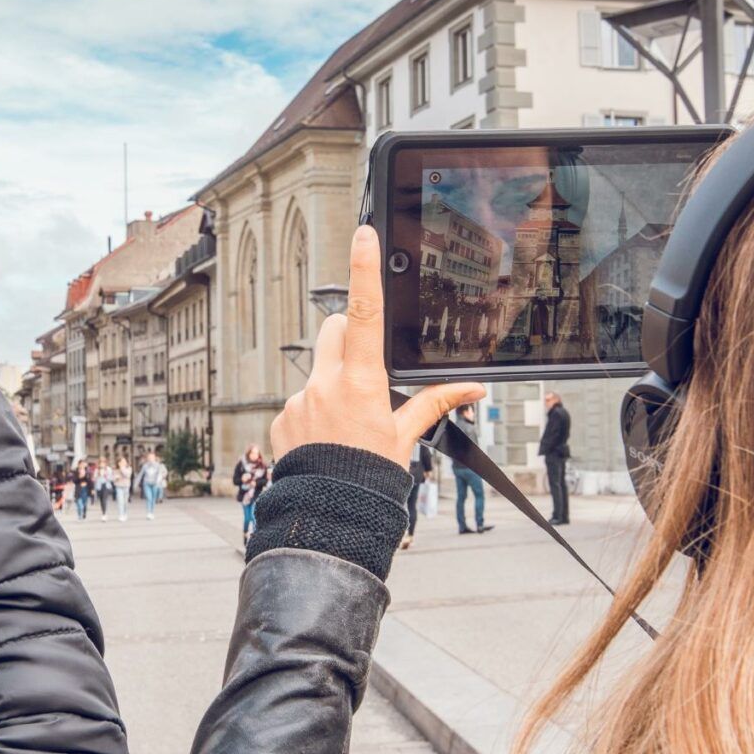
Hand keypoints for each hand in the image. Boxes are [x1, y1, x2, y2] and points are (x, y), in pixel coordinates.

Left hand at [269, 226, 482, 464]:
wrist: (325, 518)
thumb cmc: (369, 479)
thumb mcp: (404, 439)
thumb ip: (433, 405)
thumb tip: (472, 389)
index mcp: (361, 383)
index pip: (364, 313)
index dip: (365, 270)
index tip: (364, 235)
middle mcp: (324, 384)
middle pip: (335, 329)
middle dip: (350, 335)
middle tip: (367, 368)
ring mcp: (298, 400)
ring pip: (319, 371)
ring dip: (334, 384)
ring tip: (347, 427)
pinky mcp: (281, 418)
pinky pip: (300, 401)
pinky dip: (314, 413)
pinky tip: (326, 441)